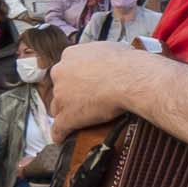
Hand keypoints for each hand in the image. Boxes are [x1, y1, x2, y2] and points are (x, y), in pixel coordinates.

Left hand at [39, 41, 162, 136]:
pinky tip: (61, 138)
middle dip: (68, 95)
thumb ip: (99, 55)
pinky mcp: (67, 116)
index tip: (82, 83)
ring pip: (58, 107)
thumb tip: (107, 57)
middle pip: (59, 88)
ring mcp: (61, 96)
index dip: (75, 79)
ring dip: (66, 113)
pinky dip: (60, 134)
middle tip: (83, 100)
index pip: (66, 70)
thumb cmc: (126, 64)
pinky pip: (59, 128)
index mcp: (70, 56)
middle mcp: (61, 73)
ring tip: (78, 118)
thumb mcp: (109, 49)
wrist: (129, 79)